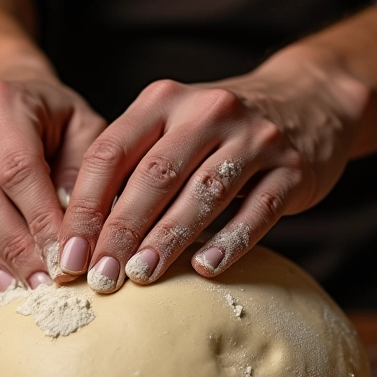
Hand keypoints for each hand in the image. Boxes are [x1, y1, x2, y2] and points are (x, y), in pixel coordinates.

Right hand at [0, 56, 105, 289]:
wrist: (6, 99)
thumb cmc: (55, 120)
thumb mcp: (84, 129)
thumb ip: (83, 174)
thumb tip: (76, 232)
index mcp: (1, 102)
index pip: (18, 170)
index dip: (40, 220)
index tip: (63, 259)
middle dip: (13, 248)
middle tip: (41, 283)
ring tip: (16, 287)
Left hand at [56, 45, 369, 291]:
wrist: (307, 101)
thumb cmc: (218, 130)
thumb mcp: (172, 128)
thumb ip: (133, 167)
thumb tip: (84, 236)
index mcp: (164, 101)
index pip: (110, 152)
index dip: (85, 206)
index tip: (69, 254)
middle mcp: (208, 111)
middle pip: (154, 175)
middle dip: (121, 230)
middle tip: (100, 276)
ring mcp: (255, 137)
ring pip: (204, 192)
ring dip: (168, 239)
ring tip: (142, 276)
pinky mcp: (293, 167)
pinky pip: (259, 209)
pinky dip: (231, 241)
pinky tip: (206, 268)